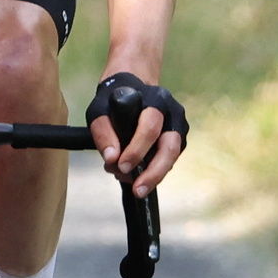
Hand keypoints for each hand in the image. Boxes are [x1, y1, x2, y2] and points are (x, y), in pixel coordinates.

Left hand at [89, 71, 188, 193]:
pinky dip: (152, 171)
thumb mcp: (99, 110)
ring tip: (132, 185)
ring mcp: (178, 127)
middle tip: (137, 190)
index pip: (150, 128)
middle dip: (153, 172)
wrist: (131, 87)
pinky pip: (168, 160)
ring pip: (172, 158)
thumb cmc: (114, 99)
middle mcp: (173, 113)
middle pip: (170, 147)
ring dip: (153, 175)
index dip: (137, 150)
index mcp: (155, 100)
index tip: (121, 166)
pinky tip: (135, 175)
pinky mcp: (177, 140)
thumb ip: (102, 132)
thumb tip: (112, 159)